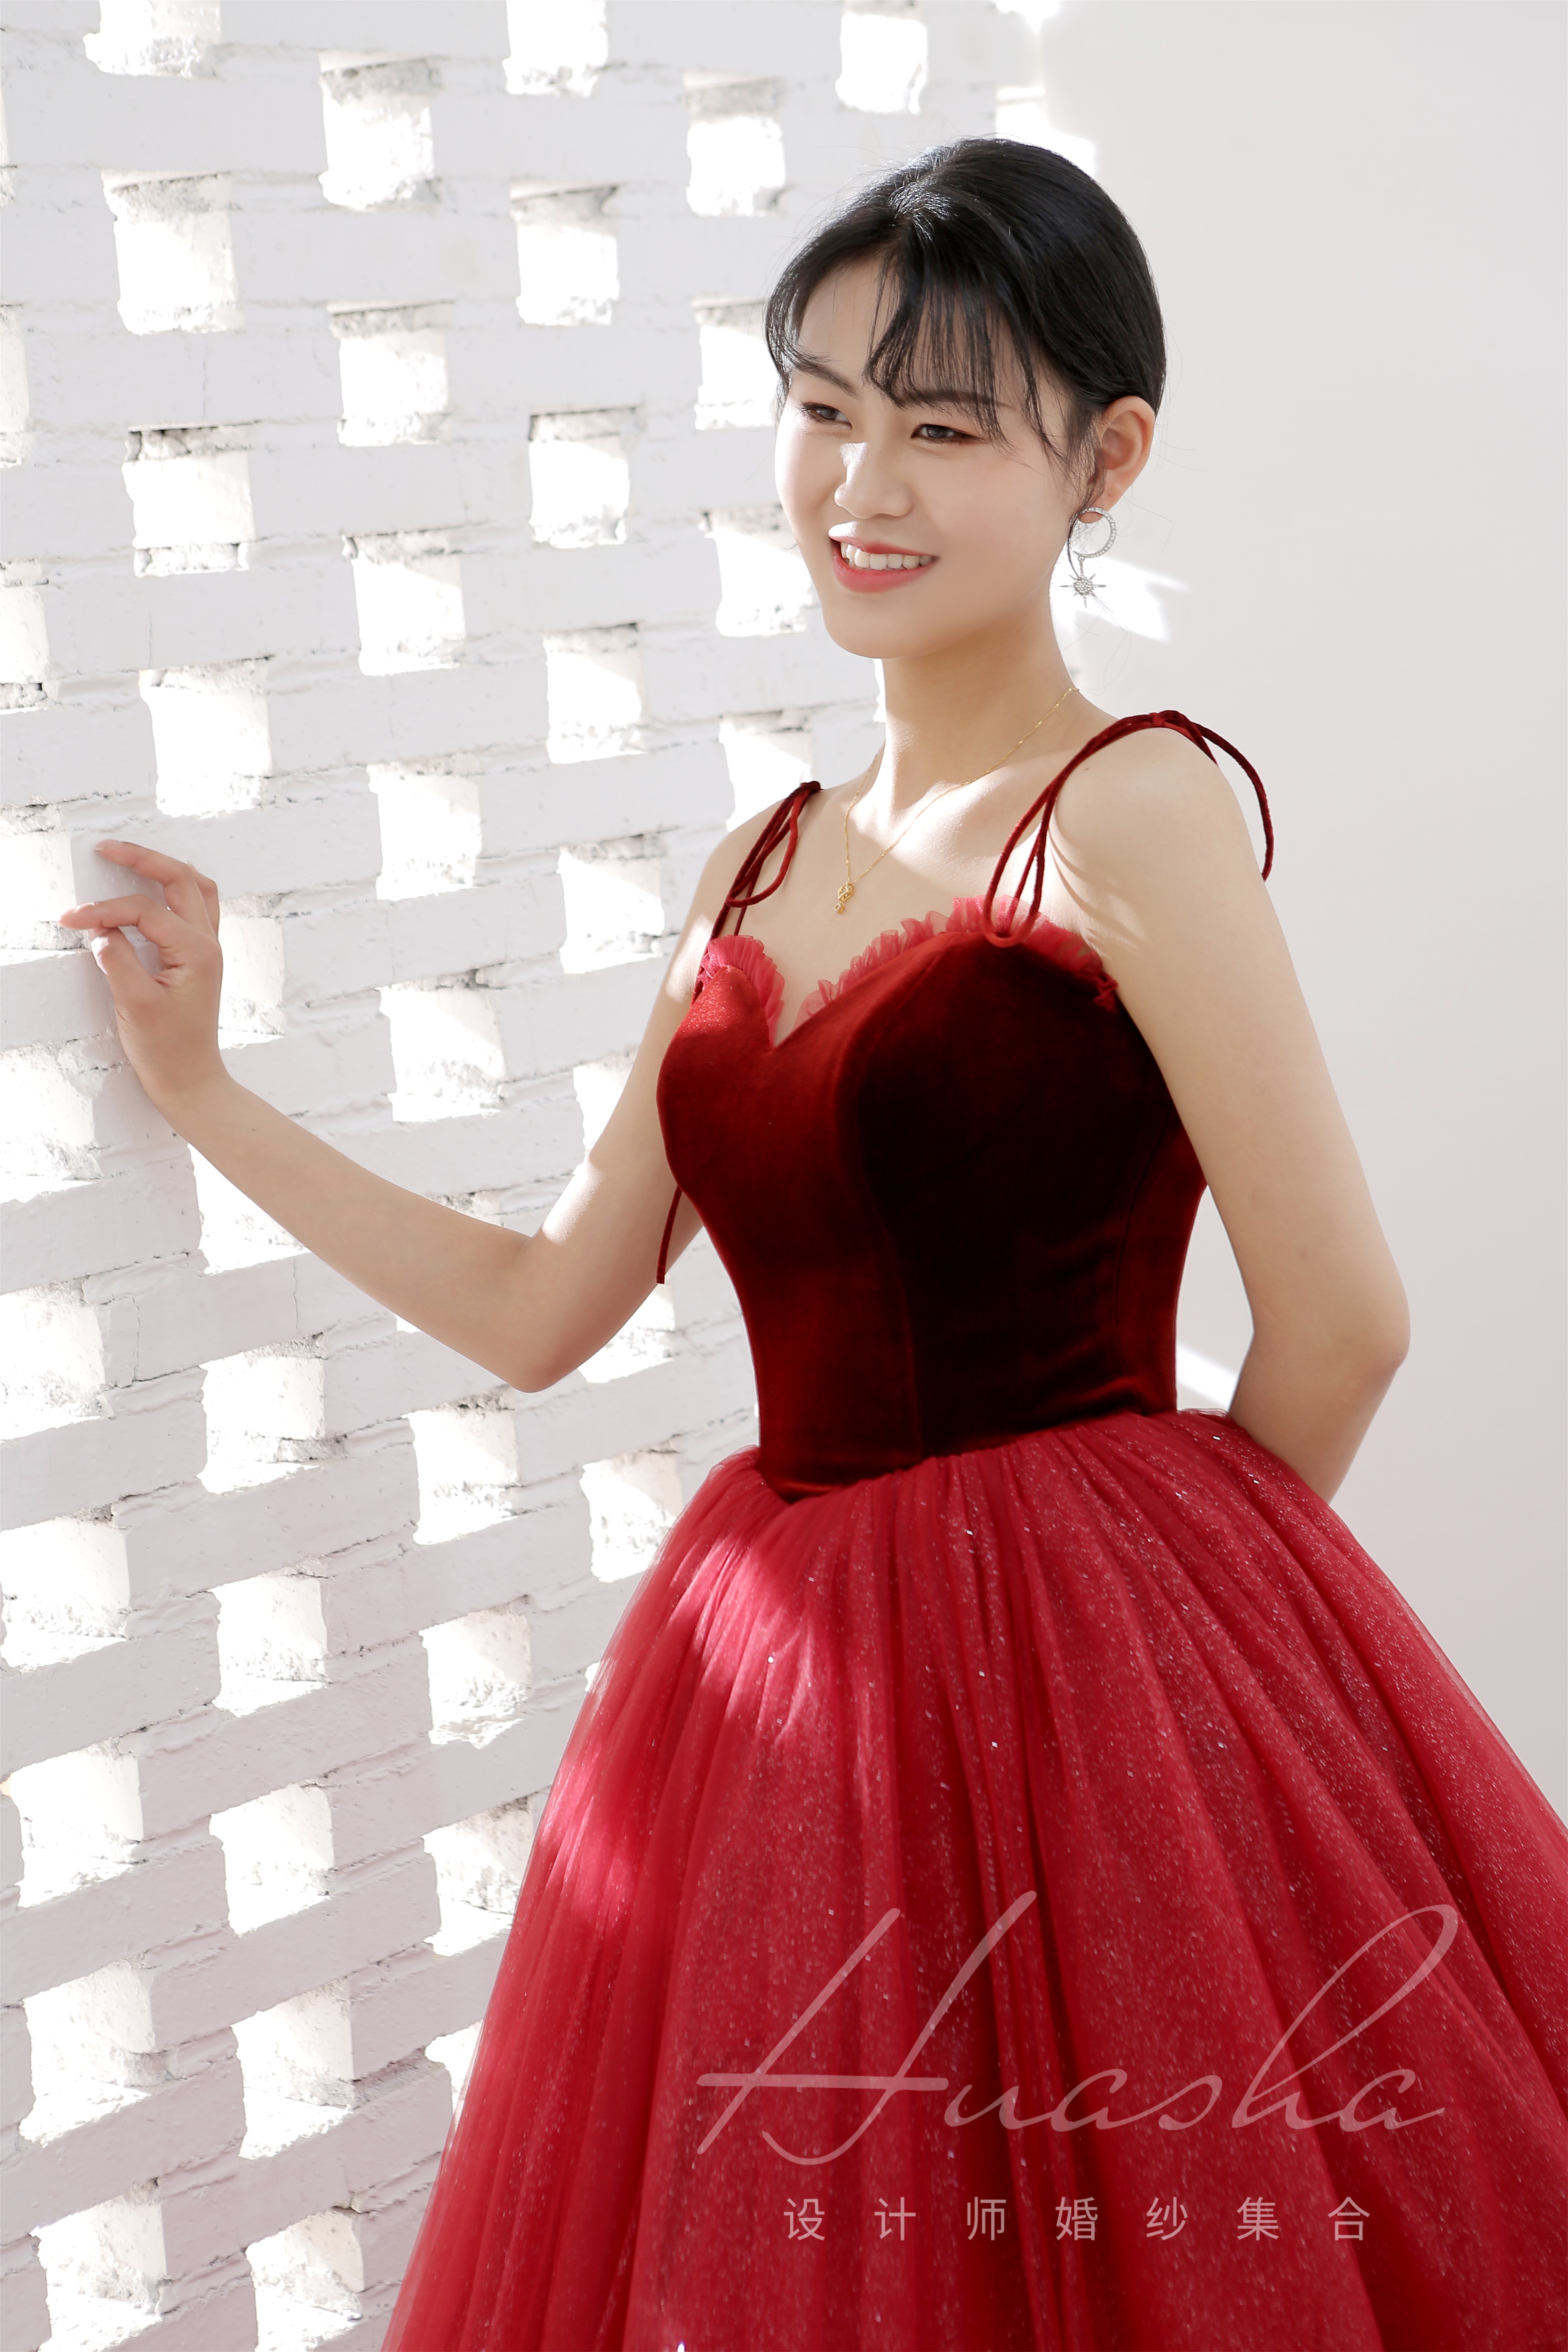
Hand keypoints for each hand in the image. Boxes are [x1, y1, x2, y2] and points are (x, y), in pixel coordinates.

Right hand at [59, 842, 228, 1115]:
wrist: (190, 1079)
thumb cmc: (166, 1049)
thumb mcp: (135, 1004)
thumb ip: (117, 959)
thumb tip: (100, 928)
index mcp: (197, 952)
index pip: (145, 910)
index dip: (104, 910)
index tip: (71, 919)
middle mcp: (209, 943)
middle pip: (181, 879)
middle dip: (142, 859)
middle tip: (106, 848)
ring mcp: (208, 949)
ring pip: (195, 888)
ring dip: (164, 868)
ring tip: (130, 858)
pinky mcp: (200, 957)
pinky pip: (196, 907)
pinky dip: (176, 889)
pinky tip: (155, 887)